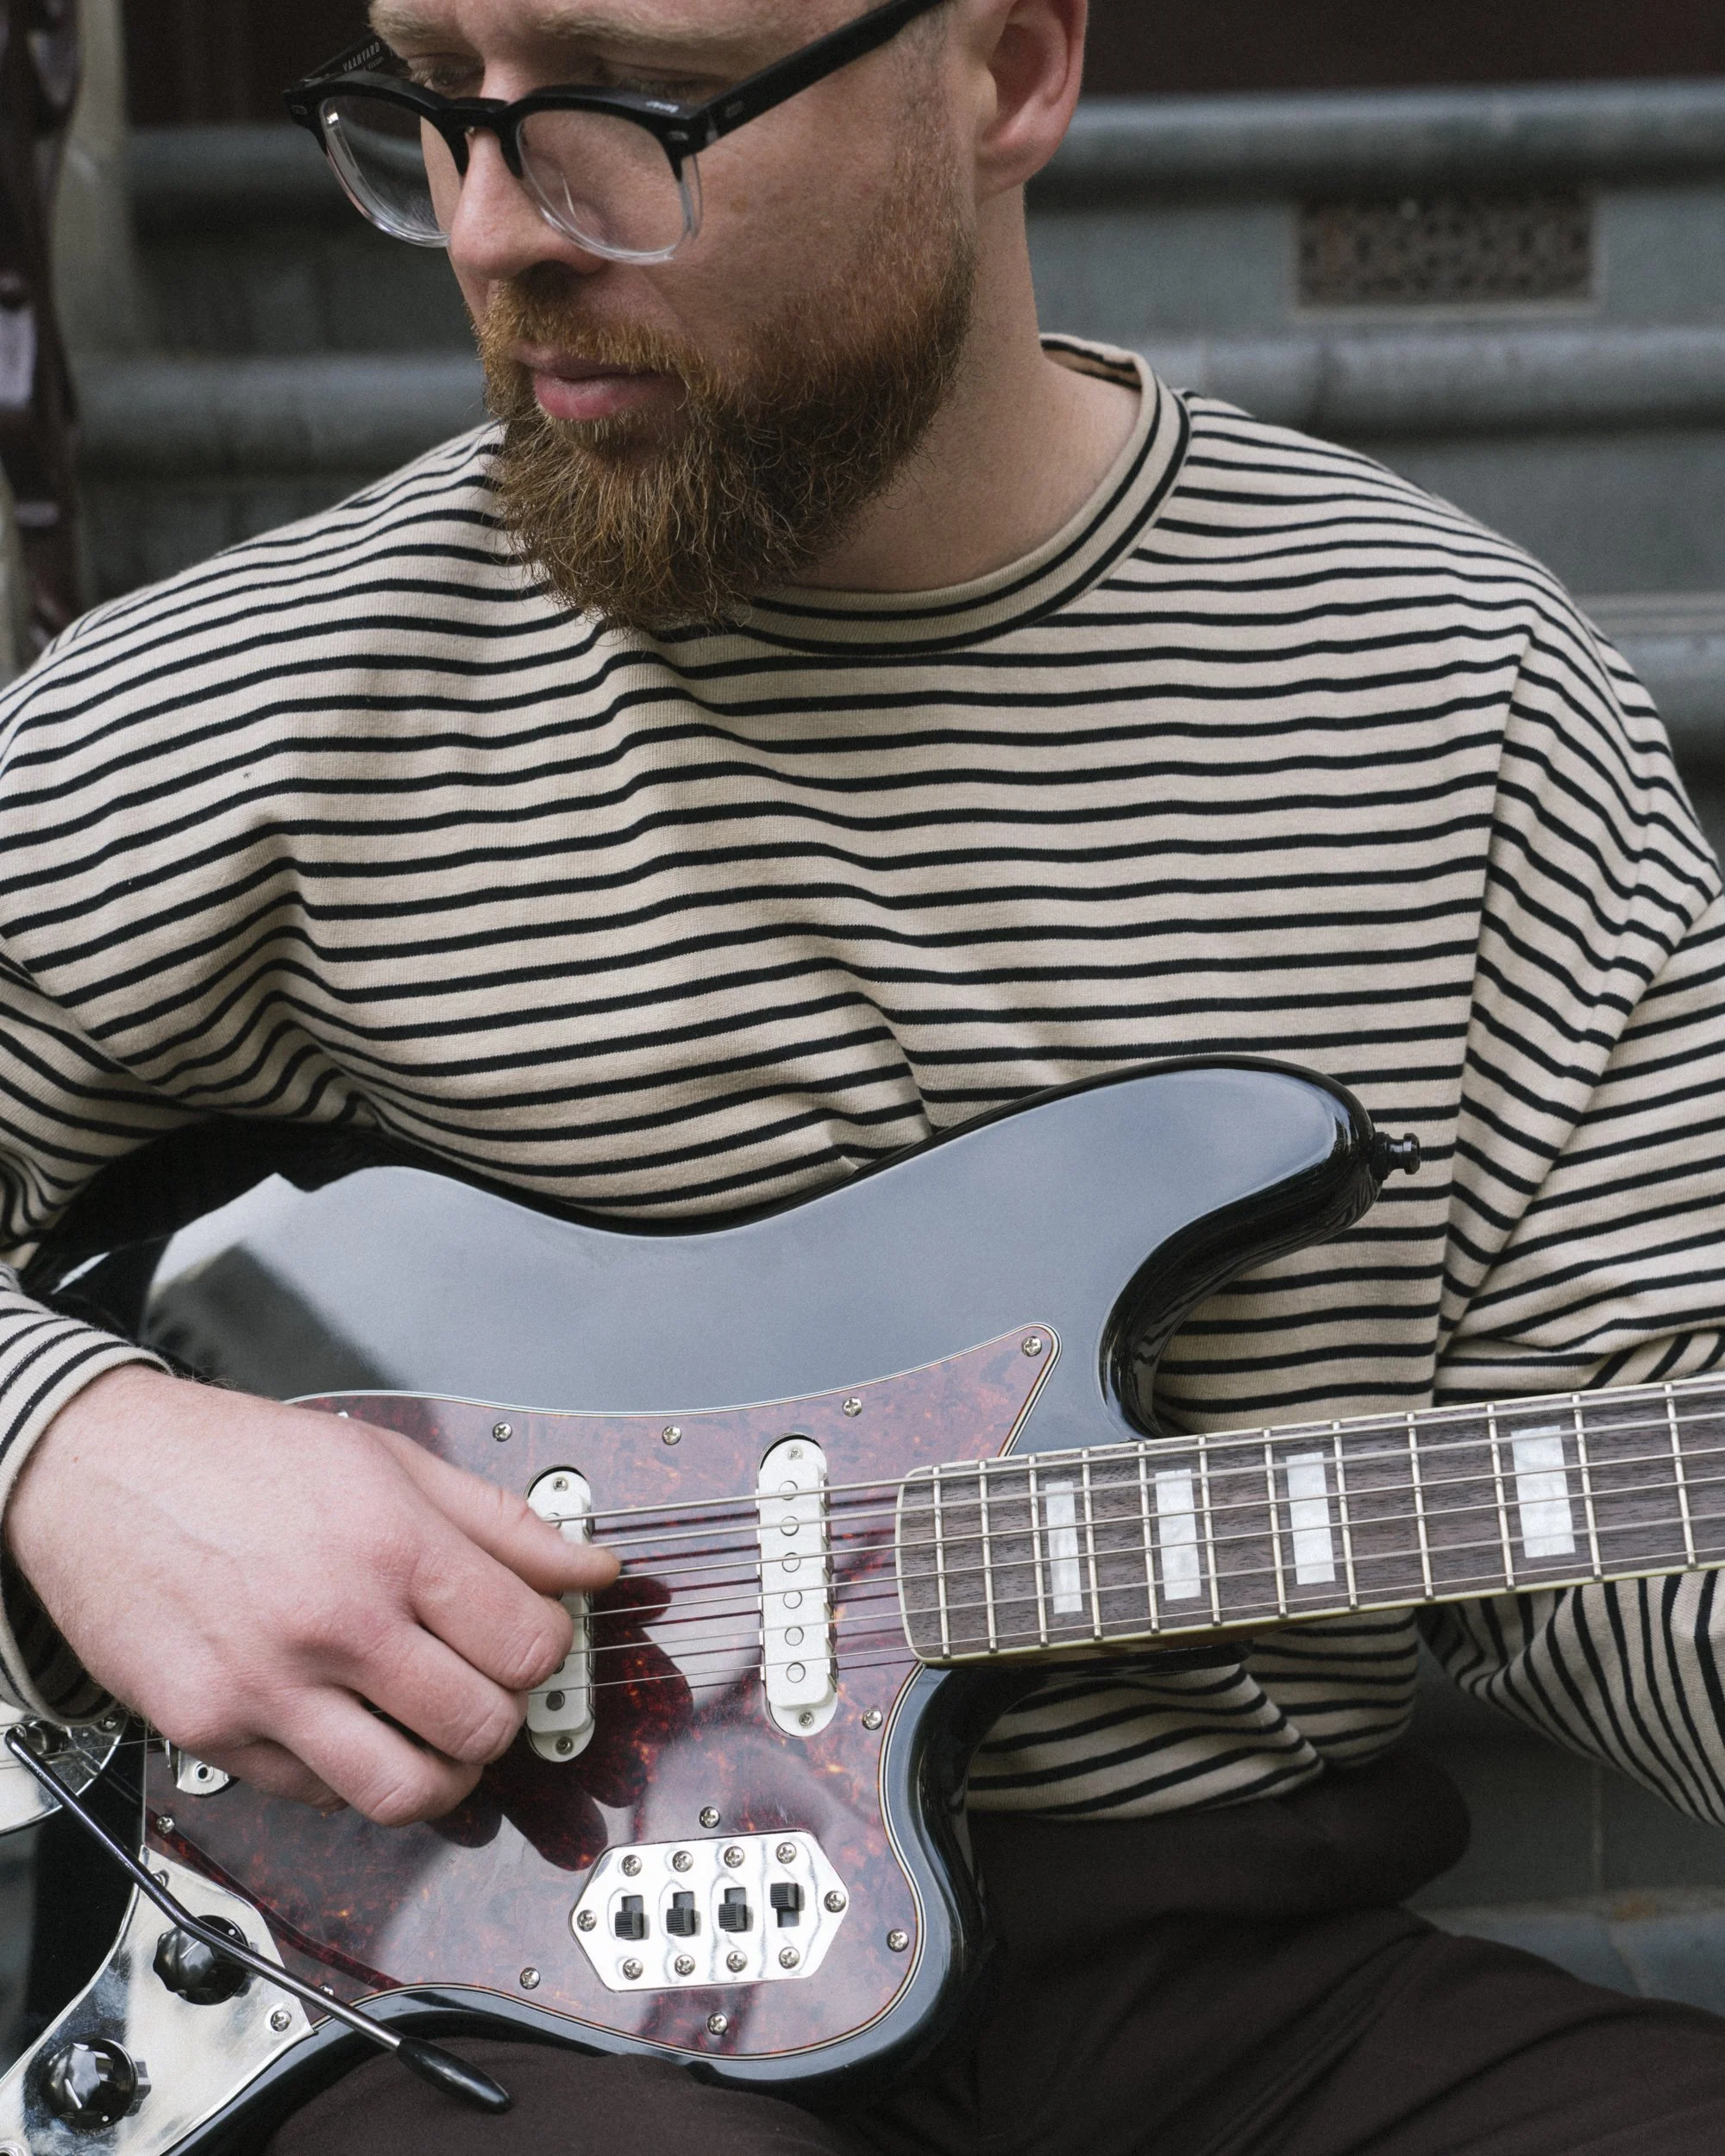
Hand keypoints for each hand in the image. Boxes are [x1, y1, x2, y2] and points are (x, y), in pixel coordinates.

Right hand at [4, 1367, 617, 1824]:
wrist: (101, 1473)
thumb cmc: (241, 1460)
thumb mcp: (390, 1461)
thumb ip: (502, 1523)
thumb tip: (591, 1565)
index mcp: (392, 1544)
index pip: (527, 1643)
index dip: (547, 1649)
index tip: (531, 1640)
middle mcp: (335, 1621)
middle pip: (481, 1725)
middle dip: (502, 1714)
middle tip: (485, 1687)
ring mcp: (269, 1686)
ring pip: (407, 1792)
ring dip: (444, 1775)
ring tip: (439, 1737)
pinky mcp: (212, 1732)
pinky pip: (318, 1798)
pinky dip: (353, 1778)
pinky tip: (352, 1728)